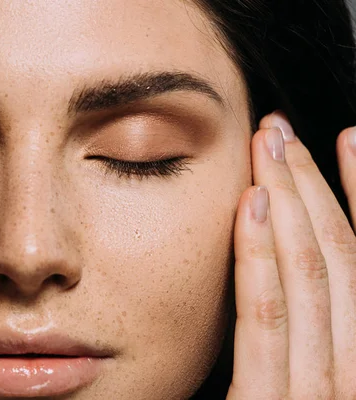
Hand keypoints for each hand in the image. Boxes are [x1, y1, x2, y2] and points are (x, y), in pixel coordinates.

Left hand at [228, 112, 355, 398]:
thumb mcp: (315, 376)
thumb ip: (313, 328)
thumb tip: (296, 258)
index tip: (343, 141)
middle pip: (341, 259)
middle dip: (314, 186)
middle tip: (284, 129)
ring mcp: (323, 394)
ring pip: (312, 279)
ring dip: (290, 204)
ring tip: (272, 145)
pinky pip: (268, 325)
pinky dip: (261, 261)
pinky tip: (249, 207)